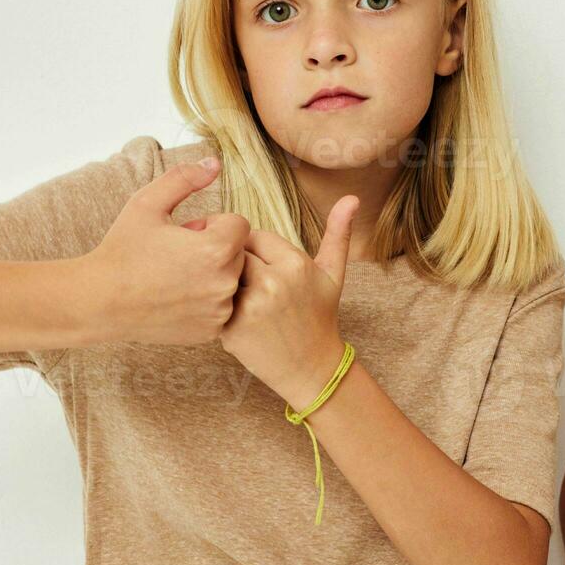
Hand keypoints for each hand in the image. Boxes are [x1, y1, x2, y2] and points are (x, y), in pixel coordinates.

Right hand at [85, 157, 249, 344]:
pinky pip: (223, 305)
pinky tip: (177, 298)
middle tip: (177, 255)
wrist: (98, 301)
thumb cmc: (122, 250)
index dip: (212, 225)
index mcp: (217, 249)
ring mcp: (219, 310)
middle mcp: (225, 283)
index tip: (185, 233)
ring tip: (176, 276)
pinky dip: (207, 300)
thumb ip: (184, 178)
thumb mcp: (148, 203)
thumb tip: (215, 162)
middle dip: (215, 248)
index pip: (239, 224)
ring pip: (232, 279)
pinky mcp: (211, 331)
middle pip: (239, 252)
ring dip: (213, 274)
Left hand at [219, 194, 358, 400]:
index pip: (251, 236)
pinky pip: (212, 302)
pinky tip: (232, 316)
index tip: (259, 267)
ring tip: (236, 296)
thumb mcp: (333, 273)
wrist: (312, 367)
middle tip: (245, 283)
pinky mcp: (232, 328)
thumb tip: (352, 197)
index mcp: (294, 262)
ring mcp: (251, 306)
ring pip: (220, 276)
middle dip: (234, 264)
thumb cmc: (320, 316)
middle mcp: (272, 281)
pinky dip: (216, 306)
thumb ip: (338, 233)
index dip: (251, 250)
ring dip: (222, 283)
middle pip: (233, 253)